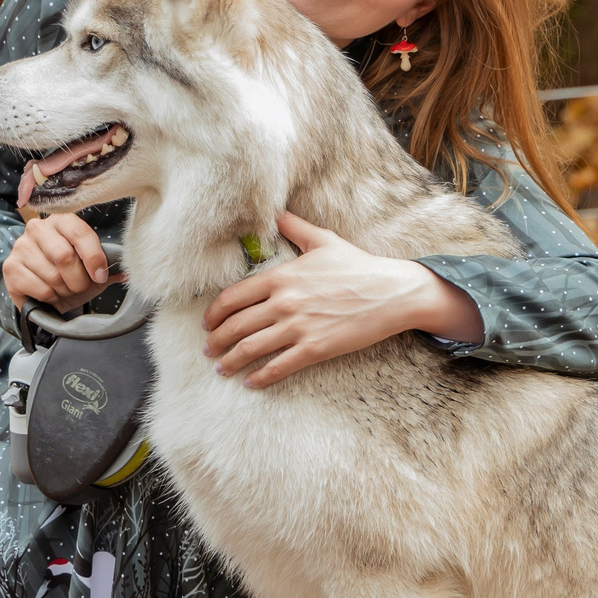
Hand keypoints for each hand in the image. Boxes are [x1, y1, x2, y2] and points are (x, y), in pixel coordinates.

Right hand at [4, 214, 116, 311]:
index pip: (80, 233)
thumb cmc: (72, 274)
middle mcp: (38, 228)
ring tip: (63, 289)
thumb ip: (109, 267)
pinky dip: (50, 298)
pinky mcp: (10, 268)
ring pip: (52, 276)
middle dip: (79, 280)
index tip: (100, 276)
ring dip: (64, 291)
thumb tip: (127, 272)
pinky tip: (48, 294)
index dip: (94, 258)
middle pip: (64, 256)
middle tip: (80, 287)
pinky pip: (40, 289)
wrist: (46, 292)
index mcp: (62, 220)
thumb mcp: (93, 268)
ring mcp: (21, 247)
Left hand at [202, 211, 482, 387]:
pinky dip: (259, 378)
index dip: (214, 314)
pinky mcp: (315, 348)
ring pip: (251, 348)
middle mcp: (284, 301)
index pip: (233, 297)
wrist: (390, 292)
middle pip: (236, 326)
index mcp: (282, 276)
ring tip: (222, 368)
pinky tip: (250, 384)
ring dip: (231, 361)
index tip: (207, 324)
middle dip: (216, 341)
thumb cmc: (358, 266)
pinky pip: (278, 366)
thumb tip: (275, 213)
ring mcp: (298, 326)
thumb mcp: (323, 241)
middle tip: (208, 350)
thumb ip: (294, 227)